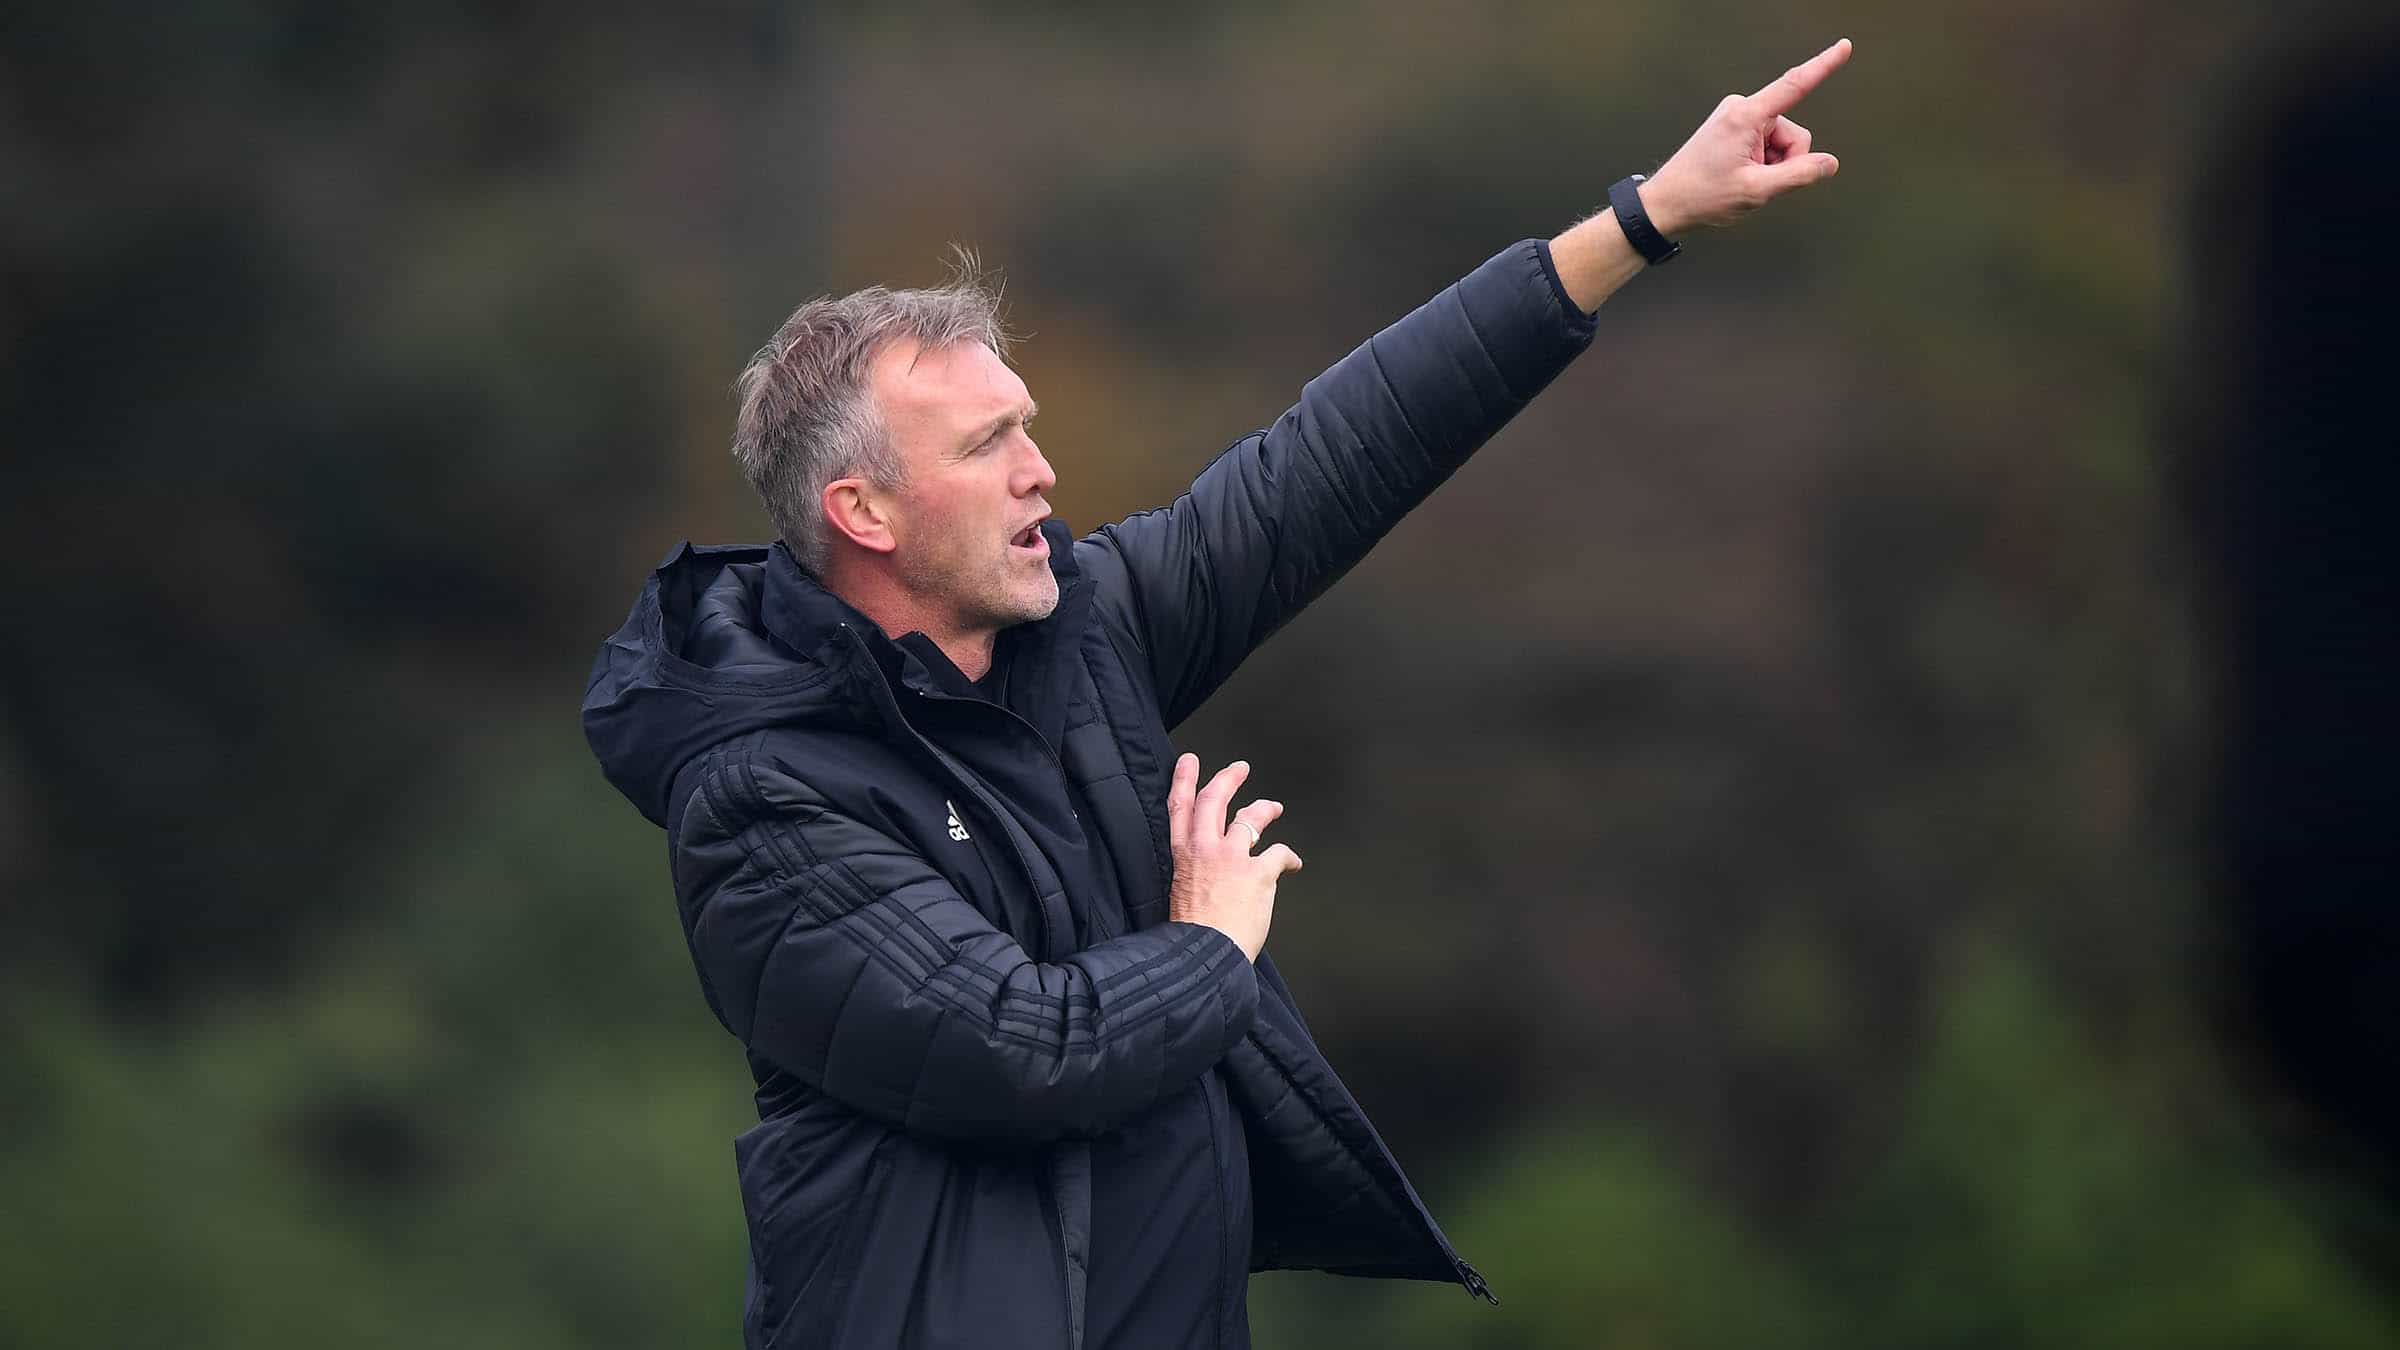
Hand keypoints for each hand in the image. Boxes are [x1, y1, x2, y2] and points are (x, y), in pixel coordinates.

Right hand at [1164, 753, 1300, 962]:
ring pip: (1250, 818)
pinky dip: (1290, 858)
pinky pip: (1280, 853)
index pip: (1180, 808)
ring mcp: (1233, 858)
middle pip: (1215, 800)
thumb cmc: (1192, 934)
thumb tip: (1208, 876)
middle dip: (1228, 779)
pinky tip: (1295, 863)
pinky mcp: (1259, 873)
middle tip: (1239, 768)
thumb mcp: (1181, 895)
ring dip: (1264, 808)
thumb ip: (1194, 876)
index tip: (1189, 762)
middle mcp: (1206, 849)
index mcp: (1183, 856)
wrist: (1204, 955)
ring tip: (1273, 807)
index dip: (1184, 780)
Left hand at [1641, 38, 1851, 236]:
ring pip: (1781, 141)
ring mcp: (1736, 117)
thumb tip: (1828, 163)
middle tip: (1757, 181)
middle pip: (1793, 133)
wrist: (1666, 203)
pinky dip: (1762, 162)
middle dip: (1784, 161)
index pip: (1794, 86)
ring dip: (1772, 164)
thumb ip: (1798, 175)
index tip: (1843, 48)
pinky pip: (1766, 143)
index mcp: (1745, 117)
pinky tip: (1741, 173)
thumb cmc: (1700, 195)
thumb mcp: (1756, 191)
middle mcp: (1741, 109)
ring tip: (1744, 179)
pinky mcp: (1734, 126)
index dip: (1823, 66)